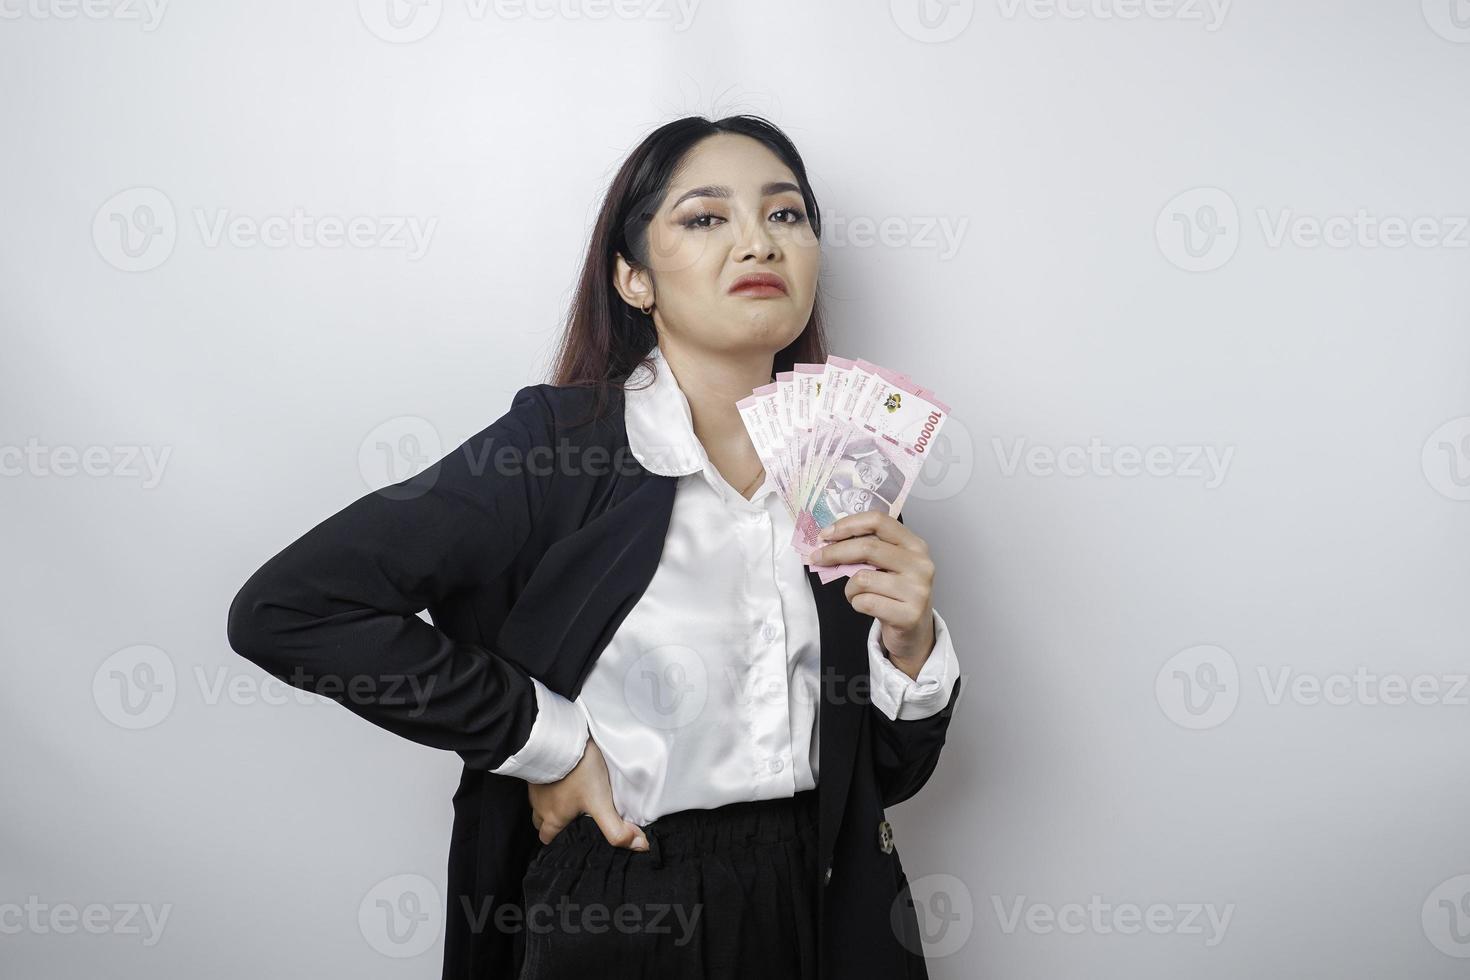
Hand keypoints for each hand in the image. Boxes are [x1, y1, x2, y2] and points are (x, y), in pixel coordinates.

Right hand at [527, 736, 648, 850]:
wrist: (559, 739)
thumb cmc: (576, 773)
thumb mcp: (600, 803)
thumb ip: (616, 828)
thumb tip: (639, 846)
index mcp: (553, 817)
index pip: (546, 838)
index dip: (555, 840)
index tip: (566, 837)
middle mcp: (539, 805)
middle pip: (540, 821)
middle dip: (551, 822)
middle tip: (568, 816)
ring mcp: (535, 785)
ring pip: (539, 801)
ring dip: (550, 801)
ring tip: (568, 794)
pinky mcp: (536, 767)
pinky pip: (539, 781)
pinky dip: (549, 782)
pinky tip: (562, 775)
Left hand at [811, 511, 936, 678]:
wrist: (914, 631)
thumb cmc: (896, 594)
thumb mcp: (889, 566)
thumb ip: (867, 551)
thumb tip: (828, 541)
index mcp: (915, 545)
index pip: (879, 522)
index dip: (848, 525)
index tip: (826, 534)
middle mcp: (920, 564)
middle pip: (867, 548)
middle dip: (835, 552)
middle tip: (817, 558)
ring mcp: (917, 590)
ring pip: (862, 579)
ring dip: (849, 588)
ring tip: (856, 594)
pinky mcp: (908, 615)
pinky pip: (865, 602)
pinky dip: (856, 603)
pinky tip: (864, 606)